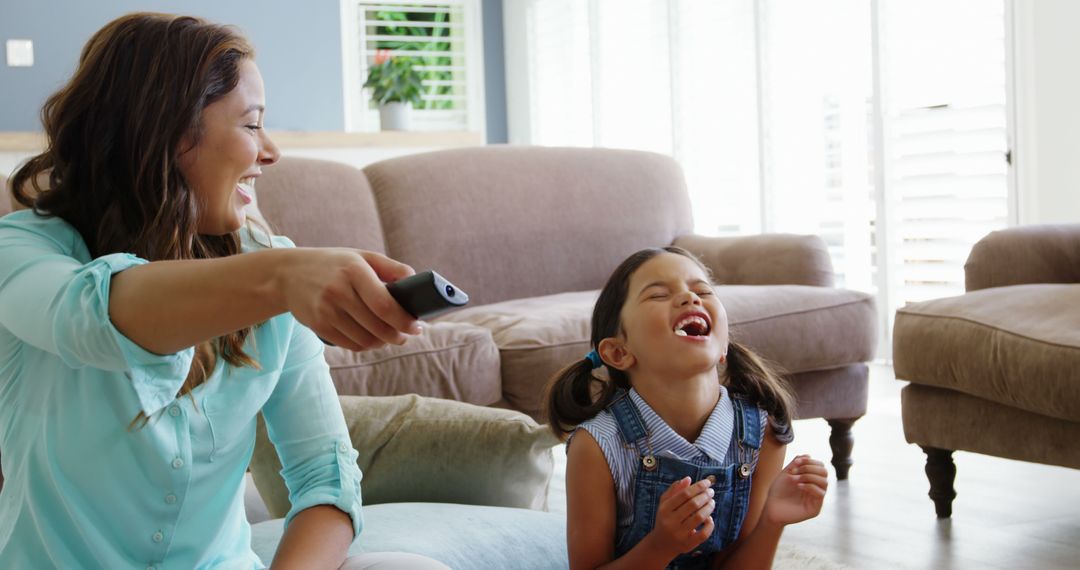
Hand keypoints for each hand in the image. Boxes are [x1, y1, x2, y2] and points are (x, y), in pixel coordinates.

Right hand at [278, 248, 421, 350]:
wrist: (288, 274)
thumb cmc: (333, 265)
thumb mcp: (361, 256)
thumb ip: (391, 267)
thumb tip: (415, 279)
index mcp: (354, 271)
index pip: (384, 305)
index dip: (404, 321)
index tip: (416, 327)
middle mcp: (339, 291)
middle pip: (378, 326)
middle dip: (397, 335)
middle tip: (406, 335)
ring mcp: (326, 310)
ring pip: (365, 340)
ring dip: (382, 343)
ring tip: (389, 336)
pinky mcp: (318, 325)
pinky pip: (350, 345)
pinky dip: (365, 345)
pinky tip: (371, 338)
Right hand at [643, 477, 715, 560]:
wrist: (661, 544)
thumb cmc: (665, 519)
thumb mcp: (665, 503)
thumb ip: (675, 490)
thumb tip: (688, 479)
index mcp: (664, 509)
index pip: (684, 494)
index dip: (698, 487)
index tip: (707, 482)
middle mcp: (670, 521)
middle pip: (693, 504)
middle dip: (705, 495)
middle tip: (711, 491)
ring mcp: (679, 534)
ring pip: (699, 517)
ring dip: (709, 507)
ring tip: (712, 502)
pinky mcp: (688, 544)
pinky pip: (703, 534)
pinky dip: (710, 525)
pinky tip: (709, 518)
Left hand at [762, 455, 827, 526]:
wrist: (771, 507)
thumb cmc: (778, 491)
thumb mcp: (786, 473)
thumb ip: (796, 463)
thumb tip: (808, 454)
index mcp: (811, 479)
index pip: (820, 466)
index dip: (810, 461)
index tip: (797, 461)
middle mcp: (816, 488)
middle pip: (824, 472)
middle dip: (810, 468)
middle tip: (796, 471)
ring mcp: (817, 498)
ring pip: (824, 482)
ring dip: (809, 476)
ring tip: (795, 479)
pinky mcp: (815, 508)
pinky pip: (820, 494)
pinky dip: (810, 486)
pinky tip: (799, 486)